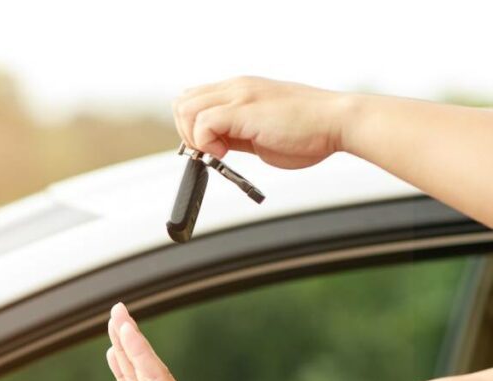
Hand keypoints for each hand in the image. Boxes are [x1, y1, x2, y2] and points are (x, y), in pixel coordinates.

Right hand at [107, 303, 239, 380]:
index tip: (125, 325)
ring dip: (126, 349)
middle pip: (145, 366)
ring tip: (114, 323)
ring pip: (138, 374)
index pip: (154, 375)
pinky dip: (123, 372)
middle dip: (131, 339)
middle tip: (117, 309)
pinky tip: (115, 357)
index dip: (139, 351)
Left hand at [172, 76, 352, 169]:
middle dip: (187, 133)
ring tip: (219, 151)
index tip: (210, 148)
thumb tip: (214, 146)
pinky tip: (226, 152)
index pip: (194, 99)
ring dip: (194, 137)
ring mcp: (239, 95)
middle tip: (211, 151)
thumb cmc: (309, 130)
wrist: (338, 123)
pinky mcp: (243, 109)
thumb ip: (236, 134)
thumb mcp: (261, 130)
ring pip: (186, 109)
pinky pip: (202, 123)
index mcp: (241, 89)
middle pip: (182, 102)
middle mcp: (237, 87)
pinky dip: (205, 143)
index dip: (193, 127)